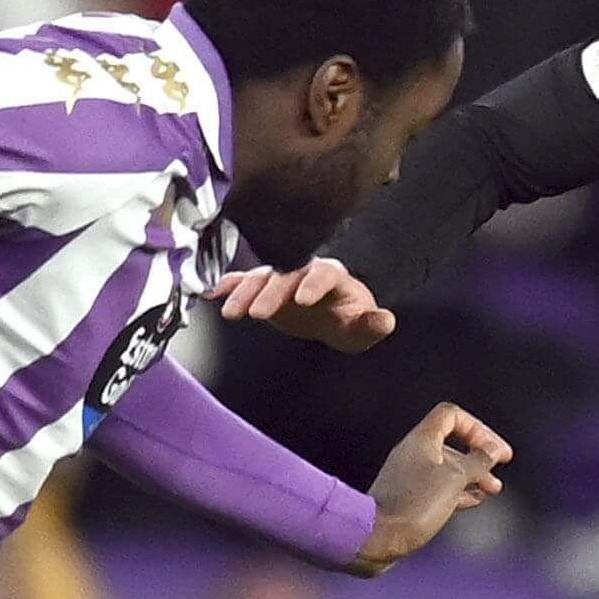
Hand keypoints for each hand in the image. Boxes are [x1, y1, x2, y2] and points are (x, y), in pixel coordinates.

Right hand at [214, 258, 395, 351]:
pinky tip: (211, 293)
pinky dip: (227, 286)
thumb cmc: (348, 319)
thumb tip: (387, 320)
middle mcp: (303, 271)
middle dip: (271, 293)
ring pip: (260, 279)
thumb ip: (372, 324)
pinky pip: (242, 282)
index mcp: (332, 276)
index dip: (313, 285)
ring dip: (244, 293)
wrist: (330, 314)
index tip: (303, 301)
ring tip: (230, 312)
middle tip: (258, 314)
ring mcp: (281, 277)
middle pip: (285, 276)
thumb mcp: (362, 328)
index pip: (323, 275)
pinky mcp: (263, 287)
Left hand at [352, 403, 510, 573]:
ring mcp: (409, 476)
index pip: (452, 416)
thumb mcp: (455, 479)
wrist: (377, 537)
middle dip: (479, 455)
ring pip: (447, 468)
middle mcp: (414, 453)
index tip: (494, 450)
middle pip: (452, 442)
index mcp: (422, 440)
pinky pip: (438, 487)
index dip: (477, 428)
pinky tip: (474, 500)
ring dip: (472, 475)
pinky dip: (458, 491)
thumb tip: (491, 451)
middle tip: (500, 466)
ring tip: (492, 489)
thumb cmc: (414, 505)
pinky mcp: (408, 497)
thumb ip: (477, 462)